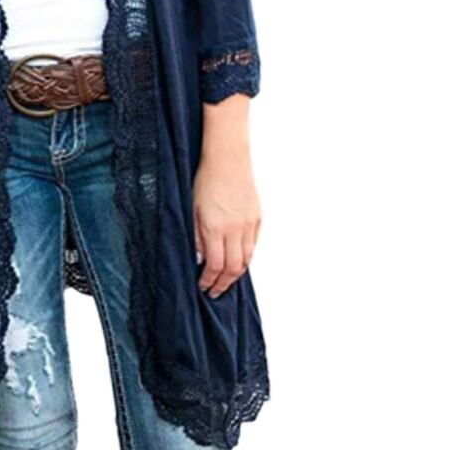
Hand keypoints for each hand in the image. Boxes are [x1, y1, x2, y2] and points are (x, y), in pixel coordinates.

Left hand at [193, 146, 261, 297]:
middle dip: (223, 284)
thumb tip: (200, 259)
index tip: (203, 287)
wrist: (227, 158)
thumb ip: (196, 236)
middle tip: (214, 292)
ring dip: (236, 274)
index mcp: (214, 227)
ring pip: (246, 259)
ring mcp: (248, 224)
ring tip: (225, 281)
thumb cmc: (205, 180)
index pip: (215, 266)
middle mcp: (234, 229)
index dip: (209, 281)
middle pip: (233, 268)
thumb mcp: (191, 209)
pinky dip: (245, 257)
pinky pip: (253, 245)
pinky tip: (236, 261)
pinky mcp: (257, 218)